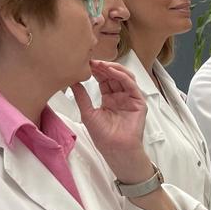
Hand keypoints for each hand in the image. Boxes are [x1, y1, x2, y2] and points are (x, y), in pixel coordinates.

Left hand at [71, 60, 152, 182]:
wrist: (115, 149)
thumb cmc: (103, 136)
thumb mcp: (87, 113)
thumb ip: (82, 97)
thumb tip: (72, 82)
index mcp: (109, 98)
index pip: (104, 80)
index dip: (96, 71)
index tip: (85, 64)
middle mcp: (121, 96)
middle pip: (114, 76)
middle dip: (103, 67)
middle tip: (91, 61)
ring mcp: (130, 99)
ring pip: (124, 78)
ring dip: (113, 69)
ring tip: (101, 65)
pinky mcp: (139, 103)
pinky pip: (132, 86)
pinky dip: (123, 77)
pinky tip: (113, 72)